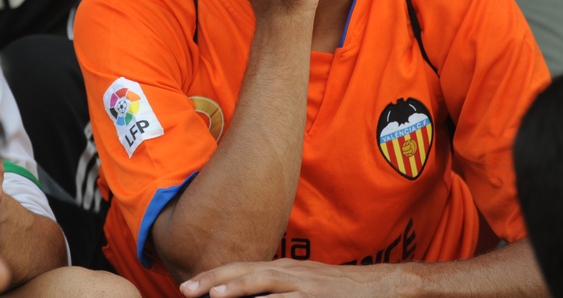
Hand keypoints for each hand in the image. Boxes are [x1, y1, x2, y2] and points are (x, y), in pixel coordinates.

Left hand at [179, 259, 394, 297]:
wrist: (376, 287)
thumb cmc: (332, 289)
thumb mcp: (298, 285)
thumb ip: (271, 290)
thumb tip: (245, 296)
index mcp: (280, 269)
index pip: (238, 268)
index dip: (211, 276)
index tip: (187, 287)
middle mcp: (287, 272)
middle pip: (243, 271)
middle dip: (212, 280)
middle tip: (186, 291)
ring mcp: (304, 284)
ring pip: (265, 282)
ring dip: (238, 287)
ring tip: (213, 296)